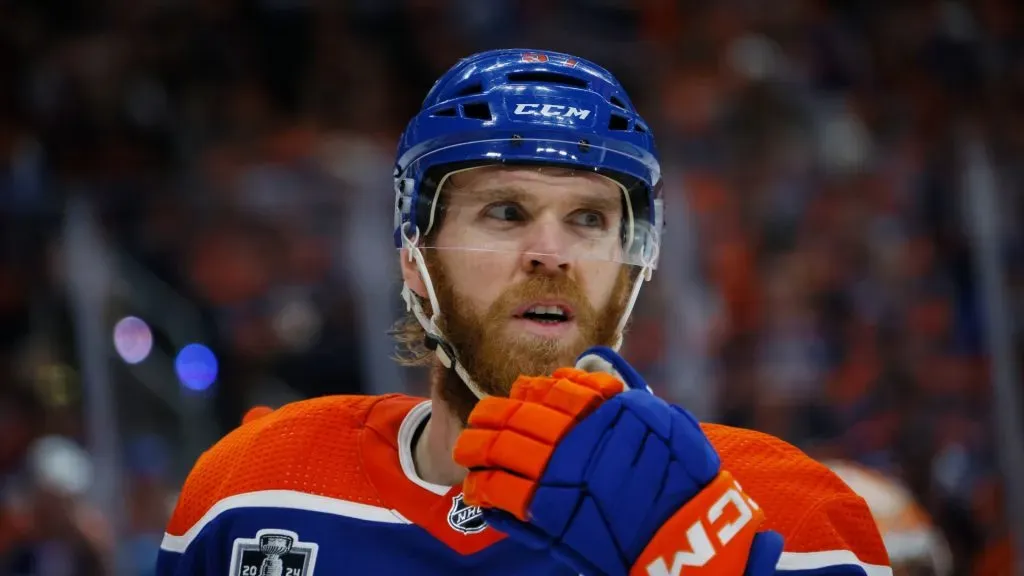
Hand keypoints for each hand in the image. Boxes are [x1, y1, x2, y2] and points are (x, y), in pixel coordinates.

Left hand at [453, 346, 783, 575]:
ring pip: (499, 451)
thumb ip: (624, 386)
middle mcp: (571, 437)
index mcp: (597, 411)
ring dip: (476, 448)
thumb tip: (592, 357)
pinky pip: (500, 493)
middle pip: (515, 418)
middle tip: (479, 421)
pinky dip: (482, 489)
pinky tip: (475, 488)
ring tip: (466, 450)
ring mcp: (555, 475)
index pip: (548, 392)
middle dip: (491, 417)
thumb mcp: (661, 418)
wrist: (685, 533)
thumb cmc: (681, 477)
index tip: (519, 394)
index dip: (527, 392)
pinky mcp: (545, 513)